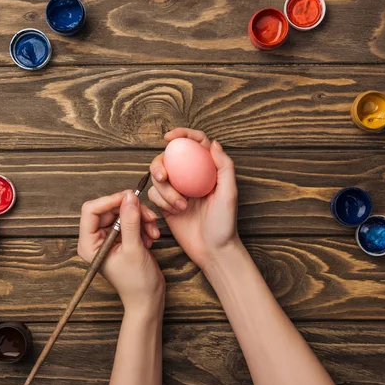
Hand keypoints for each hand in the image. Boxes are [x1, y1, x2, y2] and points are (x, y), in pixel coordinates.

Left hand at [78, 191, 164, 313]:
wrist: (148, 299)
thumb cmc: (136, 282)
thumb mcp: (134, 249)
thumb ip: (130, 221)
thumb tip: (129, 197)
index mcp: (89, 244)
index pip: (91, 210)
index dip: (110, 200)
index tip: (129, 197)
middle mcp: (96, 239)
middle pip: (109, 209)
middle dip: (131, 211)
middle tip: (149, 217)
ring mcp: (109, 239)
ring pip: (122, 213)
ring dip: (140, 218)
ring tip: (152, 232)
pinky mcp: (122, 239)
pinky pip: (131, 221)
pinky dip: (143, 225)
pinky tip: (150, 238)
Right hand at [149, 128, 240, 269]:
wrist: (212, 250)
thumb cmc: (224, 223)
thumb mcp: (229, 194)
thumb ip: (224, 166)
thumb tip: (213, 143)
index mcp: (207, 170)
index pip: (195, 143)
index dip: (182, 134)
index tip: (169, 138)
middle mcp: (191, 177)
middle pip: (169, 158)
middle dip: (159, 164)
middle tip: (162, 176)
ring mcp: (177, 190)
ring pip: (159, 178)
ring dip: (165, 191)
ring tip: (180, 207)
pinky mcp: (166, 204)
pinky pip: (154, 194)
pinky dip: (161, 201)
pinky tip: (174, 212)